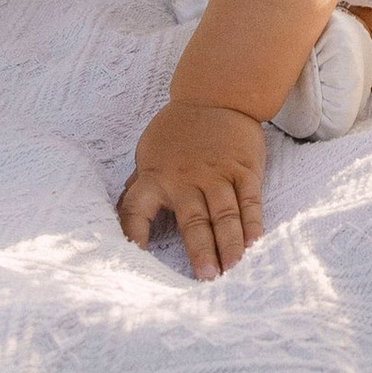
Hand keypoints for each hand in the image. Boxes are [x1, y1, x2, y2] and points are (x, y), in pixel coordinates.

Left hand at [118, 100, 264, 278]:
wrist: (216, 94)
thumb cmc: (177, 131)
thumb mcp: (149, 152)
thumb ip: (140, 184)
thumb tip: (117, 215)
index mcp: (156, 175)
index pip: (137, 209)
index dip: (133, 234)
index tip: (135, 260)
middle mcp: (186, 178)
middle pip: (194, 220)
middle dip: (201, 250)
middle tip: (207, 278)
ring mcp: (218, 173)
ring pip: (224, 214)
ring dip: (229, 243)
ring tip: (232, 269)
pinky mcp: (244, 168)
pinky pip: (249, 200)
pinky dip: (252, 223)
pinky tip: (254, 244)